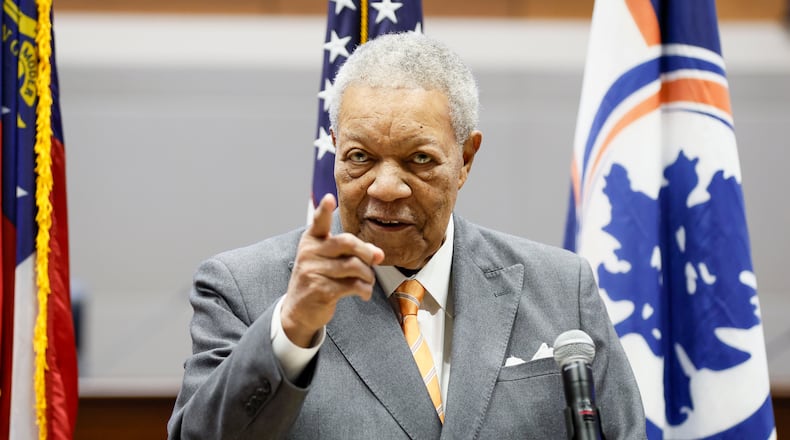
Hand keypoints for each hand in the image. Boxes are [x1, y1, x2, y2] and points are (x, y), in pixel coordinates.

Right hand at [281, 194, 384, 346]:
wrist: (299, 310)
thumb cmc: (319, 279)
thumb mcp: (327, 260)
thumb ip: (351, 252)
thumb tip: (378, 254)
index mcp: (311, 240)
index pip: (318, 222)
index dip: (323, 210)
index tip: (329, 198)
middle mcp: (309, 253)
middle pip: (346, 242)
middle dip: (366, 251)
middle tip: (376, 259)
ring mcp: (313, 271)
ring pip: (353, 266)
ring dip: (368, 274)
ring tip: (368, 280)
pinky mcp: (320, 289)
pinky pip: (352, 285)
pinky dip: (364, 289)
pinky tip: (364, 293)